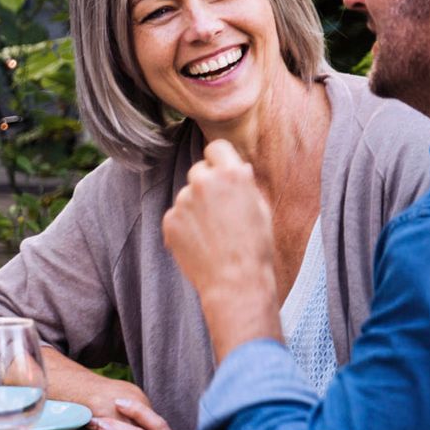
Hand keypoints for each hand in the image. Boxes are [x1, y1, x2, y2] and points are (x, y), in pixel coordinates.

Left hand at [161, 140, 281, 359]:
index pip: (216, 147)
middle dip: (207, 183)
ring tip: (213, 233)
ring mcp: (183, 200)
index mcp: (231, 174)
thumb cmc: (255, 246)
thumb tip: (235, 167)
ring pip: (187, 195)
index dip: (219, 159)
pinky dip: (185, 225)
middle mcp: (204, 181)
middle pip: (199, 170)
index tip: (221, 170)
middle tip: (219, 209)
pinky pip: (176, 215)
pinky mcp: (169, 219)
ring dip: (196, 206)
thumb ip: (244, 183)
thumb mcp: (260, 208)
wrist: (235, 282)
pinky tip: (201, 242)